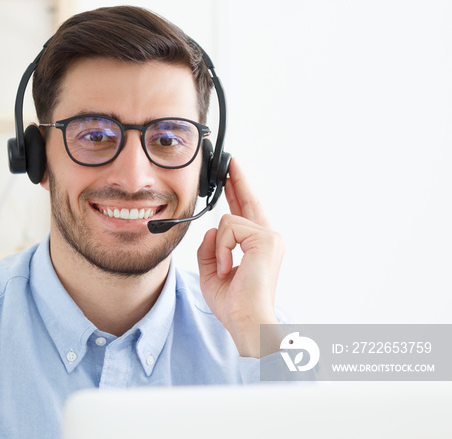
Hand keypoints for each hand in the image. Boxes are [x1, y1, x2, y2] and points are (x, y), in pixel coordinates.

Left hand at [197, 158, 284, 357]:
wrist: (247, 320)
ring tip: (224, 271)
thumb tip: (211, 230)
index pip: (246, 213)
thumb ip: (210, 248)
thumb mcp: (211, 272)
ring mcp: (270, 237)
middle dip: (237, 180)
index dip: (238, 192)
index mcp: (258, 247)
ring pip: (228, 221)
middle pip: (249, 201)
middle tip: (230, 161)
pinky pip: (228, 229)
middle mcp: (269, 239)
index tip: (233, 175)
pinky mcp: (266, 239)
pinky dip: (221, 250)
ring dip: (217, 249)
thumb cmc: (234, 304)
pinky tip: (227, 268)